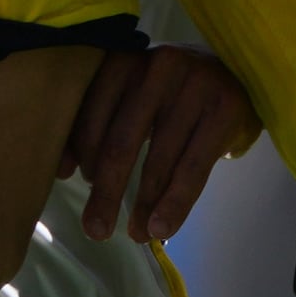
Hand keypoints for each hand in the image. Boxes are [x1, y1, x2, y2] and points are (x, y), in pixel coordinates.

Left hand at [59, 46, 258, 240]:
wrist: (235, 76)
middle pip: (122, 142)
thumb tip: (60, 171)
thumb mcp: (133, 97)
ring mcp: (195, 86)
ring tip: (137, 235)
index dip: (81, 153)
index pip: (93, 114)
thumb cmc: (171, 94)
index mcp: (126, 62)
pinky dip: (175, 203)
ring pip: (159, 160)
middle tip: (95, 230)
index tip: (76, 181)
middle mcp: (158, 67)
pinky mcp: (224, 108)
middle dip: (106, 191)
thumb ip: (98, 125)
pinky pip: (193, 168)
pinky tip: (162, 227)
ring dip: (144, 205)